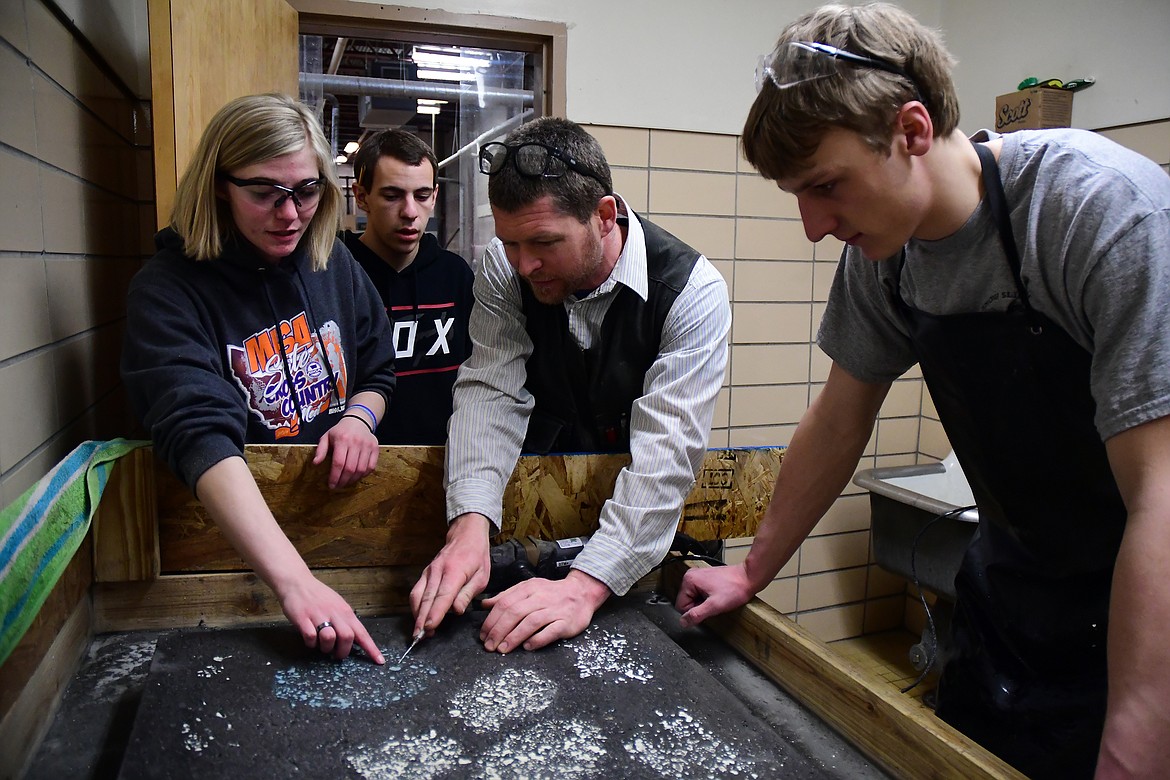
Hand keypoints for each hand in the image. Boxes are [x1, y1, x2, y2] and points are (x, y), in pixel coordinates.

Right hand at [277, 572, 384, 663]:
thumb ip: (346, 621)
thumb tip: (355, 638)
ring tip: (322, 645)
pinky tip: (310, 640)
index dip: (371, 648)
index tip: (380, 661)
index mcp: (345, 611)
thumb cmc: (319, 596)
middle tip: (337, 654)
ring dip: (326, 648)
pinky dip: (311, 644)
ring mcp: (318, 615)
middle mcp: (334, 613)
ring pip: (329, 638)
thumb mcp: (338, 605)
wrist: (297, 583)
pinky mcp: (303, 618)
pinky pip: (310, 637)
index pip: (362, 633)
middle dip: (343, 651)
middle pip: (347, 637)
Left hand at [313, 414, 379, 488]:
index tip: (331, 485)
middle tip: (338, 486)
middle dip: (343, 480)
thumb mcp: (326, 437)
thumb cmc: (340, 431)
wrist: (358, 420)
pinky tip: (357, 476)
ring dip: (353, 479)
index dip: (335, 476)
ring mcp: (367, 445)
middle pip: (350, 468)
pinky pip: (371, 466)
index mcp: (342, 439)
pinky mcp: (375, 448)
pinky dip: (364, 474)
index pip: (338, 463)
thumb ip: (321, 450)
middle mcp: (356, 442)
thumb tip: (315, 463)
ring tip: (346, 482)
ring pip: (361, 469)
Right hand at [410, 513, 491, 636]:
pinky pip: (416, 591)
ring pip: (417, 595)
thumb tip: (457, 611)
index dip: (435, 613)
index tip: (429, 627)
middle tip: (419, 637)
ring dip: (416, 614)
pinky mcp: (424, 573)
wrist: (466, 535)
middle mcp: (437, 571)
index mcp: (454, 571)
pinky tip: (419, 617)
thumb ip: (468, 594)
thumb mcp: (482, 576)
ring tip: (419, 631)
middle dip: (421, 619)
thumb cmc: (476, 557)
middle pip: (426, 598)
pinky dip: (415, 606)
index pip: (442, 596)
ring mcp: (428, 571)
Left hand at [479, 570, 609, 652]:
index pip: (505, 603)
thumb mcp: (528, 588)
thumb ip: (506, 596)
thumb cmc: (552, 593)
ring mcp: (554, 610)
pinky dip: (538, 639)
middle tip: (490, 645)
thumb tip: (485, 605)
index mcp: (529, 589)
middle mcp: (540, 598)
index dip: (492, 620)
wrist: (581, 592)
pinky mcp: (566, 622)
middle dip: (499, 631)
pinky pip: (550, 631)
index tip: (484, 634)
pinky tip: (527, 646)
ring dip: (514, 637)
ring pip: (531, 622)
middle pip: (515, 613)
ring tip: (503, 649)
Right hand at [675, 563, 755, 627]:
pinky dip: (708, 598)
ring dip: (704, 603)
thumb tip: (683, 622)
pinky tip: (718, 595)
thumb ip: (696, 615)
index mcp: (689, 580)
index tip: (707, 607)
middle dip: (699, 607)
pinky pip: (700, 594)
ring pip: (694, 599)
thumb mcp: (714, 606)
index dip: (694, 611)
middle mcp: (691, 576)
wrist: (748, 579)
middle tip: (714, 603)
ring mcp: (698, 576)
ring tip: (717, 598)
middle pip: (687, 602)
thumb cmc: (735, 588)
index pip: (681, 606)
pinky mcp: (704, 578)